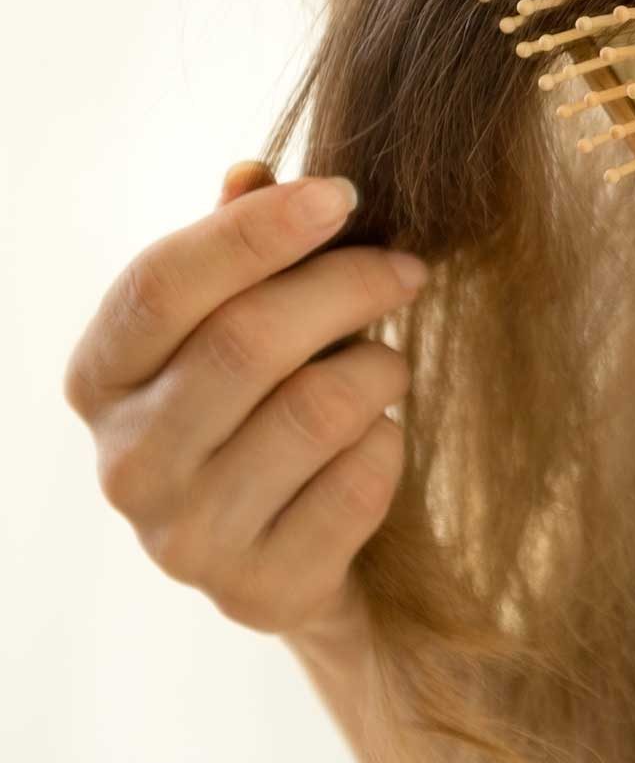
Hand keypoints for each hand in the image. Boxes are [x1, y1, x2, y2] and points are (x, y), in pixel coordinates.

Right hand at [63, 162, 428, 658]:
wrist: (296, 554)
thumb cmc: (264, 406)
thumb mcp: (238, 323)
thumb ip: (239, 250)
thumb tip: (252, 171)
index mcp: (100, 379)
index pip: (161, 286)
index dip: (255, 231)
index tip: (343, 194)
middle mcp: (124, 465)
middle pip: (245, 342)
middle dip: (347, 286)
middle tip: (408, 269)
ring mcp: (183, 540)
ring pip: (317, 411)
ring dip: (377, 369)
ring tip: (384, 366)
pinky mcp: (258, 591)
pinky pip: (362, 481)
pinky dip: (390, 443)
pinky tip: (376, 441)